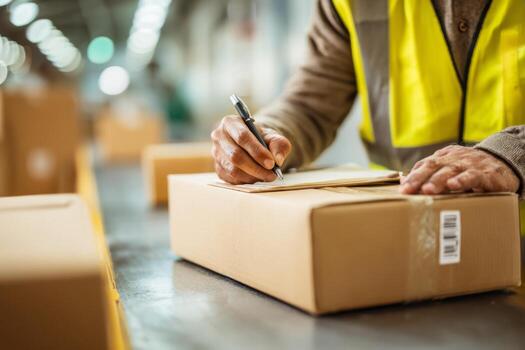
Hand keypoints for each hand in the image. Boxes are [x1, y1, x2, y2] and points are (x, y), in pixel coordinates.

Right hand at [211, 115, 291, 183]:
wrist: (255, 145)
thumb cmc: (263, 139)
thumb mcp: (274, 137)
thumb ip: (279, 145)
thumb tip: (278, 160)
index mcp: (231, 122)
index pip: (242, 137)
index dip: (257, 151)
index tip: (271, 163)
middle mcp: (219, 136)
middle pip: (235, 155)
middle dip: (256, 167)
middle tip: (272, 174)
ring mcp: (216, 153)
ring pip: (233, 169)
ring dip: (252, 176)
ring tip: (267, 177)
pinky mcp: (218, 168)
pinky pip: (231, 179)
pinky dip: (247, 181)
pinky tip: (257, 178)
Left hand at [400, 145, 519, 194]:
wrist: (503, 163)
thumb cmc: (469, 170)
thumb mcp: (448, 169)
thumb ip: (428, 175)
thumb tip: (403, 182)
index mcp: (443, 158)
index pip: (424, 165)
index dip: (412, 176)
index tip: (402, 189)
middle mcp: (453, 159)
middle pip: (432, 166)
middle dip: (418, 178)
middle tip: (407, 190)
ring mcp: (468, 164)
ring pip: (450, 170)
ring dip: (437, 180)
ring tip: (426, 190)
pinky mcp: (484, 173)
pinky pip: (472, 175)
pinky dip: (462, 179)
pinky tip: (453, 185)